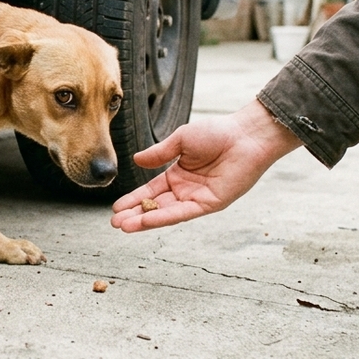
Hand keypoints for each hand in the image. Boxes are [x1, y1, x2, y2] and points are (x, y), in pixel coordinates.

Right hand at [110, 101, 302, 231]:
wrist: (244, 136)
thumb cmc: (217, 132)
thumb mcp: (181, 140)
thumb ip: (159, 153)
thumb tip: (136, 160)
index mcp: (178, 173)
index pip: (150, 190)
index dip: (133, 199)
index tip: (116, 208)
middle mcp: (185, 189)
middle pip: (155, 205)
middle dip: (135, 214)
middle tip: (114, 222)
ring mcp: (196, 198)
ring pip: (166, 213)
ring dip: (144, 220)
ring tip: (123, 226)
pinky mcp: (209, 204)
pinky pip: (182, 213)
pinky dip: (163, 218)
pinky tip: (145, 221)